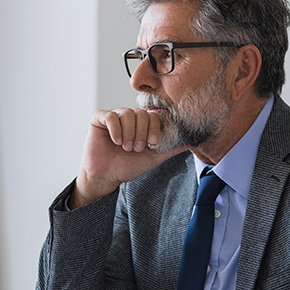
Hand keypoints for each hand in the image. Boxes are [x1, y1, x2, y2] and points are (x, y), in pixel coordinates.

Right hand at [70, 108, 186, 207]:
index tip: (152, 143)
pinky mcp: (99, 119)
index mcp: (141, 124)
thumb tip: (190, 142)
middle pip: (141, 113)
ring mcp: (114, 117)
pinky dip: (116, 129)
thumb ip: (171, 149)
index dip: (154, 128)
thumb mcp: (154, 158)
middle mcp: (128, 118)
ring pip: (127, 114)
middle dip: (141, 133)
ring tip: (125, 147)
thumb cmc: (127, 166)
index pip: (153, 116)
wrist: (106, 176)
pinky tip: (116, 141)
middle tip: (136, 148)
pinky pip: (110, 116)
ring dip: (129, 133)